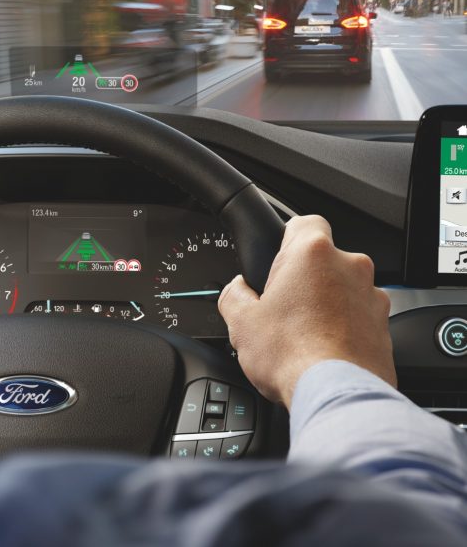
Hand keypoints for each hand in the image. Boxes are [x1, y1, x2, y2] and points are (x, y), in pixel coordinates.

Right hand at [218, 215, 394, 408]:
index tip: (277, 259)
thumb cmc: (294, 356)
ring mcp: (372, 295)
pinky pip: (359, 315)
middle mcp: (350, 266)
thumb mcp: (241, 321)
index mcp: (312, 253)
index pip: (302, 222)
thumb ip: (234, 293)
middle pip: (322, 259)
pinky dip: (344, 327)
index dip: (286, 239)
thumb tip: (237, 290)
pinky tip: (324, 349)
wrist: (336, 395)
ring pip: (342, 288)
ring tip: (303, 333)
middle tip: (283, 306)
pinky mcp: (384, 325)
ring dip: (326, 303)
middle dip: (303, 279)